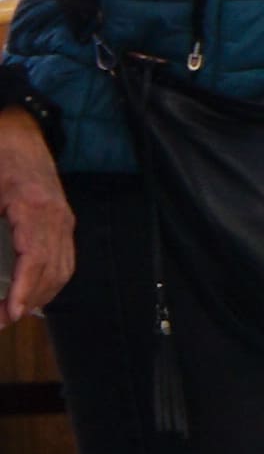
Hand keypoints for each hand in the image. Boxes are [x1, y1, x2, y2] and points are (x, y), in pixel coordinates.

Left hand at [0, 107, 63, 321]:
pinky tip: (36, 294)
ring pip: (62, 268)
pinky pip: (66, 259)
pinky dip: (53, 282)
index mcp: (33, 207)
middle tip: (0, 321)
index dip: (23, 289)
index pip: (34, 258)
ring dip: (41, 295)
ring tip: (15, 313)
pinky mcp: (64, 220)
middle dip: (27, 300)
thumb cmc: (0, 157)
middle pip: (51, 269)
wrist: (22, 132)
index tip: (10, 312)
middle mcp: (56, 216)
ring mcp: (64, 219)